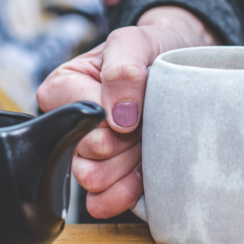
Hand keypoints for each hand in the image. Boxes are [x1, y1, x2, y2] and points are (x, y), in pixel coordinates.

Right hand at [36, 7, 215, 217]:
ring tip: (147, 143)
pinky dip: (126, 192)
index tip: (136, 106)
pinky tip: (144, 175)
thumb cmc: (152, 50)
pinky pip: (102, 202)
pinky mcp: (105, 179)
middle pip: (88, 154)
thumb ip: (122, 69)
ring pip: (94, 179)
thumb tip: (119, 116)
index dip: (114, 118)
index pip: (79, 119)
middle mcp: (67, 124)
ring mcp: (85, 154)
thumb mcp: (136, 41)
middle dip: (126, 142)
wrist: (182, 67)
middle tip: (146, 122)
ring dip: (128, 165)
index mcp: (61, 88)